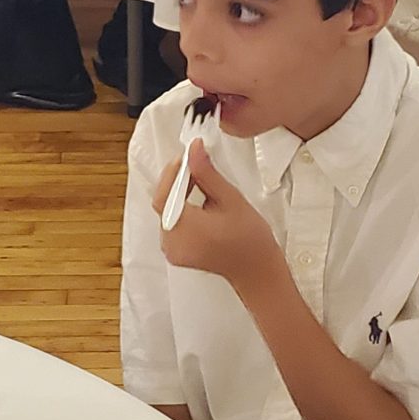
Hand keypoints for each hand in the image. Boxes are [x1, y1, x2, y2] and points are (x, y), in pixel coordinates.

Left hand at [151, 139, 283, 293]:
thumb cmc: (249, 239)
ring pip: (167, 212)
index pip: (165, 195)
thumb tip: (194, 150)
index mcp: (187, 230)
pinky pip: (170, 224)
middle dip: (177, 182)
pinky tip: (196, 202)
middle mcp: (174, 242)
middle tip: (195, 166)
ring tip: (199, 184)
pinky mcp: (174, 252)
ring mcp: (172, 249)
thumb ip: (207, 173)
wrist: (254, 268)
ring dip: (178, 195)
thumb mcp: (230, 198)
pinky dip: (180, 210)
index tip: (186, 158)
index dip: (173, 173)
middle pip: (164, 203)